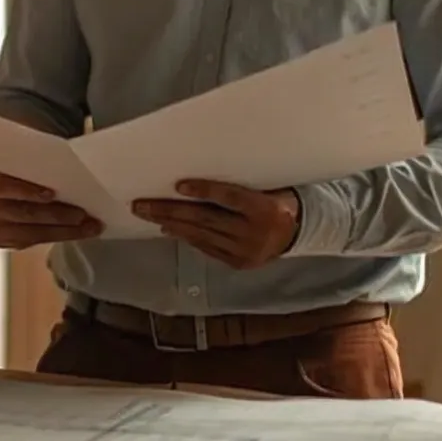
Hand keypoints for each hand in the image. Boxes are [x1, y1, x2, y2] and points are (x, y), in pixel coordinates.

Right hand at [0, 171, 102, 249]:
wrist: (14, 191)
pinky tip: (81, 231)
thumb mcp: (25, 168)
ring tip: (89, 226)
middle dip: (56, 214)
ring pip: (35, 232)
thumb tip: (70, 172)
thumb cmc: (23, 176)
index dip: (27, 191)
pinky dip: (63, 235)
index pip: (3, 187)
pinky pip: (39, 241)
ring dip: (66, 229)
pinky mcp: (10, 243)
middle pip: (25, 213)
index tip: (52, 193)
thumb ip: (37, 171)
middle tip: (82, 213)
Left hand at [131, 179, 299, 269]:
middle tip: (142, 204)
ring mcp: (246, 251)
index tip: (178, 185)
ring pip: (202, 235)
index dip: (204, 190)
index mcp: (266, 209)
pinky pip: (206, 248)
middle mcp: (255, 232)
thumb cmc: (277, 198)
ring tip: (149, 214)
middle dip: (170, 211)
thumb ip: (239, 184)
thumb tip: (196, 177)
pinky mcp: (238, 263)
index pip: (230, 197)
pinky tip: (169, 228)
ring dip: (171, 224)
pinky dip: (186, 237)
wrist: (299, 231)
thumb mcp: (267, 186)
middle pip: (206, 219)